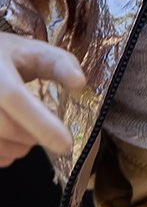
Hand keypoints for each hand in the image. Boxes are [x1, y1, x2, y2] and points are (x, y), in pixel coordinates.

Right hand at [0, 32, 84, 164]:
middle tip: (50, 132)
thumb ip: (60, 63)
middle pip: (5, 127)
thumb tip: (79, 83)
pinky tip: (11, 139)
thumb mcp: (34, 52)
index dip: (41, 122)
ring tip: (29, 134)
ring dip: (18, 147)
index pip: (15, 97)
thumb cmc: (7, 58)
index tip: (65, 143)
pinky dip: (5, 153)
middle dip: (32, 135)